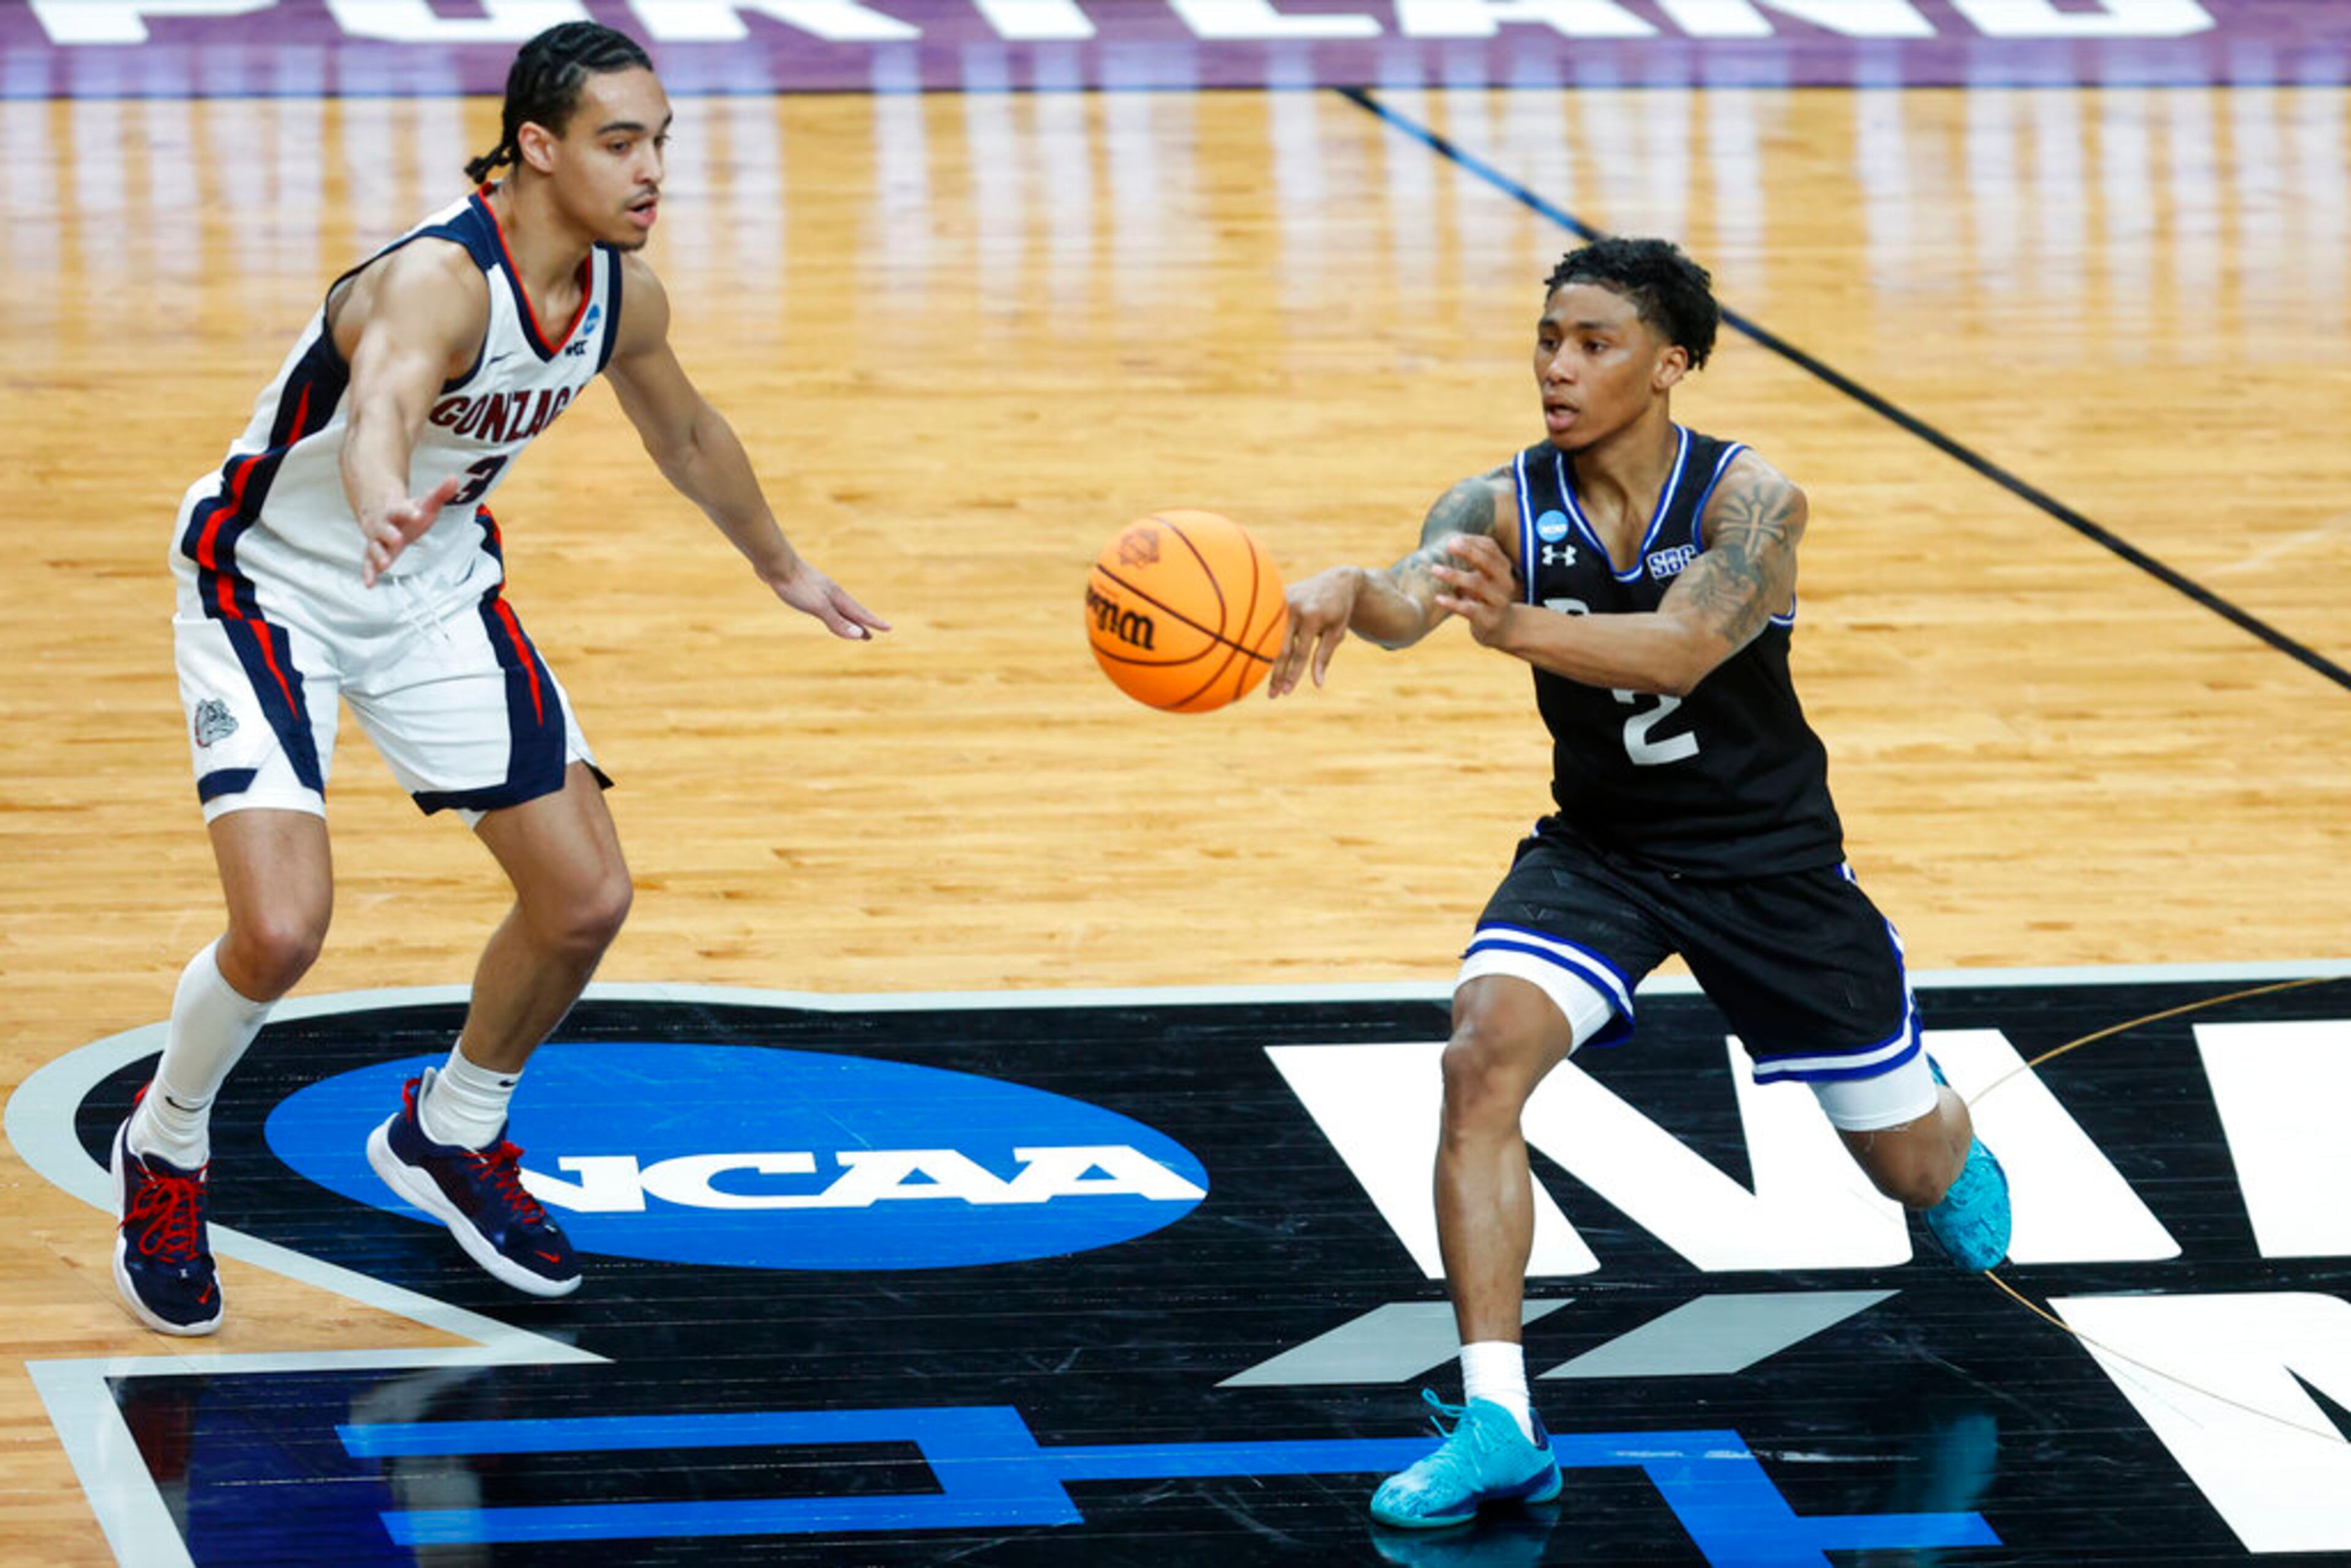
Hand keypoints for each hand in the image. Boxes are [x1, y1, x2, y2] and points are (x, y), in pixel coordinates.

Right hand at [359, 475, 462, 586]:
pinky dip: (368, 572)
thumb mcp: (425, 502)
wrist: (383, 512)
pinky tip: (368, 583)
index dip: (410, 511)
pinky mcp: (373, 552)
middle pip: (384, 529)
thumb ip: (440, 493)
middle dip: (390, 534)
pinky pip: (368, 562)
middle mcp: (383, 524)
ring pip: (374, 546)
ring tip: (384, 564)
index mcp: (396, 510)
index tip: (418, 513)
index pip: (402, 509)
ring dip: (378, 555)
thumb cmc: (408, 511)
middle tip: (398, 539)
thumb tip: (454, 479)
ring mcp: (377, 539)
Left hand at [766, 557, 890, 640]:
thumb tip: (859, 635)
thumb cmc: (796, 585)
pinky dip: (831, 612)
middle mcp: (831, 593)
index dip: (874, 623)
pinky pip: (824, 604)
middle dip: (861, 624)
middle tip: (871, 635)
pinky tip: (824, 610)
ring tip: (849, 625)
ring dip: (846, 618)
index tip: (889, 628)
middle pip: (850, 611)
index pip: (860, 613)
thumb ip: (837, 621)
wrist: (775, 562)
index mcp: (837, 597)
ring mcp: (819, 590)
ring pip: (837, 608)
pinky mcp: (806, 589)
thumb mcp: (818, 606)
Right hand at [1268, 566, 1361, 697]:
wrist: (1337, 580)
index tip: (1287, 692)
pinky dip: (1265, 642)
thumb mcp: (1337, 632)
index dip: (1293, 673)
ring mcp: (1282, 602)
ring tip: (1262, 681)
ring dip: (1267, 660)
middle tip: (1273, 695)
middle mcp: (1293, 608)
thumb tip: (1318, 684)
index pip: (1299, 652)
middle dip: (1277, 674)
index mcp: (1311, 617)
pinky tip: (1257, 657)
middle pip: (1281, 648)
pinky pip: (1270, 625)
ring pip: (1271, 638)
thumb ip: (1324, 656)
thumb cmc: (1339, 610)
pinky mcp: (1277, 599)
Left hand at [1430, 533, 1518, 646]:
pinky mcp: (1489, 619)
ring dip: (1454, 575)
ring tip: (1434, 569)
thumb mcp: (1484, 576)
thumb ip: (1473, 560)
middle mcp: (1504, 582)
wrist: (1502, 627)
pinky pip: (1470, 609)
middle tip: (1448, 545)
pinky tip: (1438, 598)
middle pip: (1487, 562)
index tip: (1452, 539)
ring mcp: (1499, 601)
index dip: (1472, 541)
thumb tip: (1451, 540)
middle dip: (1468, 552)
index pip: (1491, 548)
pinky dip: (1453, 603)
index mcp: (1503, 567)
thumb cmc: (1486, 596)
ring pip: (1477, 583)